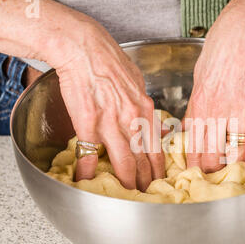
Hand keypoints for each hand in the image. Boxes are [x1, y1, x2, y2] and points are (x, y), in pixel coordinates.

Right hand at [47, 21, 164, 189]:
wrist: (84, 47)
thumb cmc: (109, 60)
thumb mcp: (137, 81)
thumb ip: (144, 104)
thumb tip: (152, 120)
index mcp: (145, 110)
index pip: (157, 148)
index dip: (159, 168)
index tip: (160, 181)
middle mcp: (133, 120)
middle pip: (144, 159)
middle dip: (147, 182)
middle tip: (148, 196)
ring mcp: (111, 122)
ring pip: (123, 161)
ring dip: (126, 182)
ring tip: (126, 196)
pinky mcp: (88, 122)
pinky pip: (89, 153)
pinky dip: (87, 170)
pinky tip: (84, 182)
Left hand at [185, 0, 244, 172]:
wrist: (244, 32)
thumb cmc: (219, 53)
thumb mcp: (198, 79)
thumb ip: (196, 106)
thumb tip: (191, 126)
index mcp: (199, 106)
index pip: (193, 144)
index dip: (194, 164)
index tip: (195, 176)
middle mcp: (216, 111)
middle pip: (212, 152)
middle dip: (212, 171)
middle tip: (214, 184)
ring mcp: (239, 110)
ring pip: (234, 149)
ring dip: (235, 166)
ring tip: (235, 177)